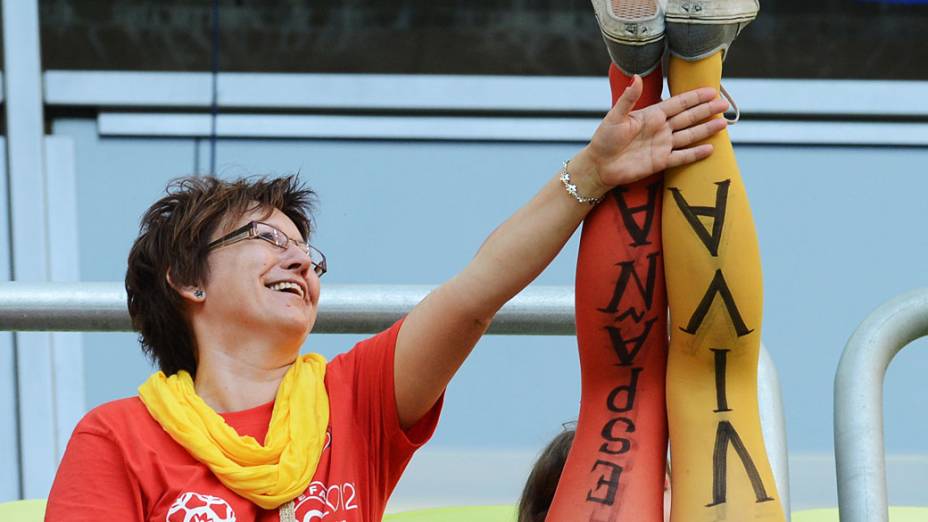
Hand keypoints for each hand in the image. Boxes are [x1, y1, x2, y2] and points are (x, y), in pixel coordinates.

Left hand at [581, 75, 729, 189]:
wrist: (599, 166)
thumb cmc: (604, 140)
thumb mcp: (615, 117)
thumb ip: (628, 98)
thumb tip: (637, 77)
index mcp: (651, 115)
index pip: (678, 103)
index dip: (695, 97)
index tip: (712, 91)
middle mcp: (660, 129)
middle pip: (688, 117)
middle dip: (706, 111)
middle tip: (724, 104)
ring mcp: (662, 145)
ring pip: (689, 135)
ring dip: (705, 130)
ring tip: (723, 124)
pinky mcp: (660, 162)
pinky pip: (681, 157)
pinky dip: (695, 153)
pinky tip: (710, 148)